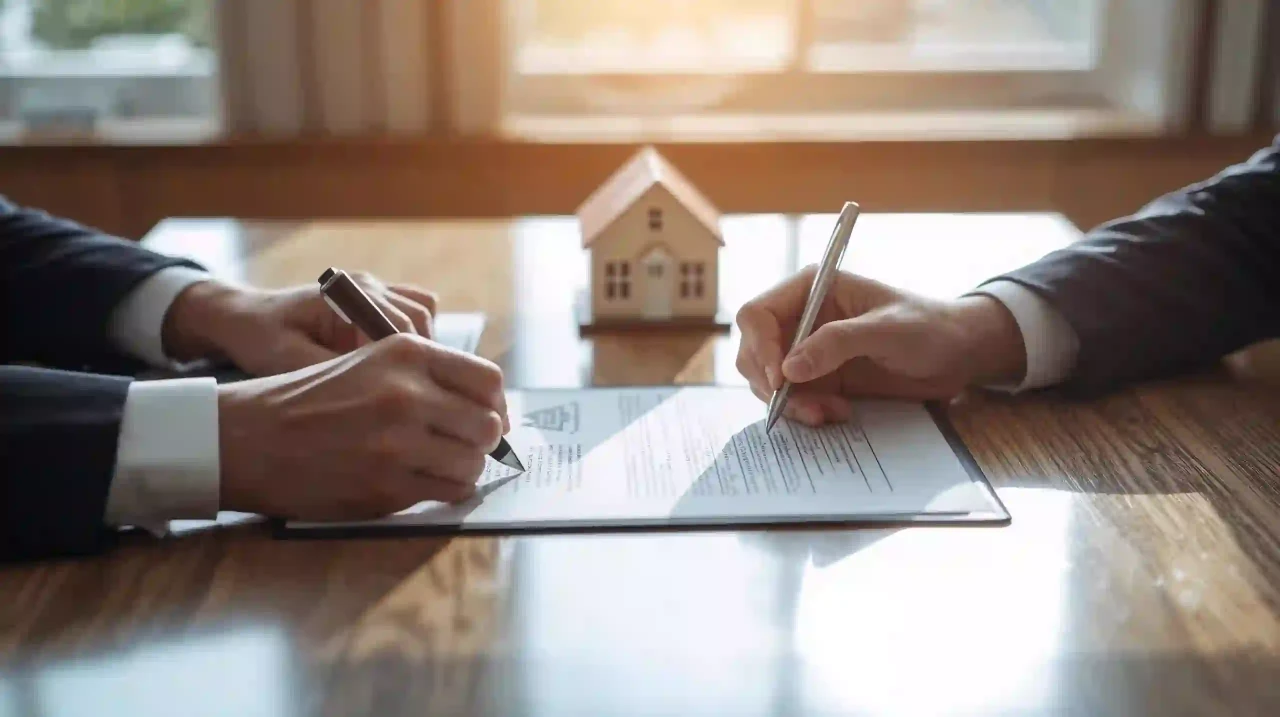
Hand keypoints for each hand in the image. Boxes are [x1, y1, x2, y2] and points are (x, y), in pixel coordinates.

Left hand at [163, 271, 437, 376]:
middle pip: (420, 319)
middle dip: (420, 359)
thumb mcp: (286, 361)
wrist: (243, 316)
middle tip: (406, 397)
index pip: (399, 327)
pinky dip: (417, 335)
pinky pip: (415, 310)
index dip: (408, 364)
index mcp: (344, 296)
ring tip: (405, 382)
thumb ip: (331, 370)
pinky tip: (400, 364)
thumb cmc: (260, 338)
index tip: (401, 397)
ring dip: (421, 347)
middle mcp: (364, 285)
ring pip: (424, 313)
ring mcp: (372, 287)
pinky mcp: (374, 298)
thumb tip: (373, 390)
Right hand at [216, 334, 508, 518]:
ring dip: (464, 468)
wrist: (247, 436)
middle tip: (463, 446)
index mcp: (406, 353)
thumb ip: (425, 377)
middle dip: (481, 440)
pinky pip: (448, 491)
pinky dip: (445, 491)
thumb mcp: (369, 363)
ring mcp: (398, 441)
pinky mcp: (387, 484)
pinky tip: (425, 483)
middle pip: (487, 424)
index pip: (487, 381)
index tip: (489, 418)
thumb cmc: (309, 399)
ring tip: (440, 466)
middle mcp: (407, 393)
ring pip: (472, 462)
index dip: (495, 405)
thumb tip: (486, 407)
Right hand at [735, 266, 1025, 425]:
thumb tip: (789, 369)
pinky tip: (836, 415)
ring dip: (790, 403)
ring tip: (828, 414)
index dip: (759, 347)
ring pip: (768, 381)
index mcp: (810, 289)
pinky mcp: (819, 379)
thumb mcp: (887, 330)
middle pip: (753, 352)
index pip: (757, 314)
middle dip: (771, 384)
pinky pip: (792, 400)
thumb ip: (838, 343)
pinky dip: (805, 412)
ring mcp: (807, 351)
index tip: (779, 379)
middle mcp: (800, 318)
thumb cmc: (929, 327)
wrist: (957, 355)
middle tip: (805, 407)